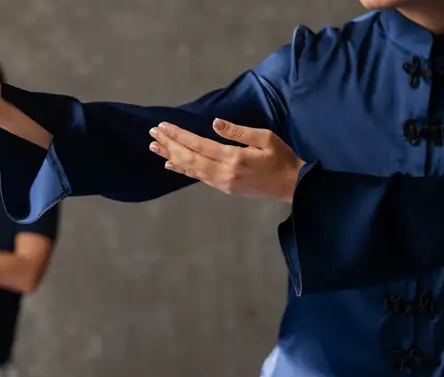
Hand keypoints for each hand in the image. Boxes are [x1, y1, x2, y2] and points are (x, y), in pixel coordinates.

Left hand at [148, 119, 304, 202]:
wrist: (291, 185)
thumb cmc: (281, 158)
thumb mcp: (265, 138)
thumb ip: (238, 131)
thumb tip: (215, 123)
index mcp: (234, 158)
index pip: (199, 145)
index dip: (179, 135)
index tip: (164, 126)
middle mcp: (224, 173)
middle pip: (189, 157)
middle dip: (169, 144)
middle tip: (152, 133)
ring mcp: (222, 182)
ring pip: (191, 169)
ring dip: (171, 156)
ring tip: (155, 146)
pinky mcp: (223, 187)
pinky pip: (198, 177)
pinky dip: (183, 169)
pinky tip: (171, 163)